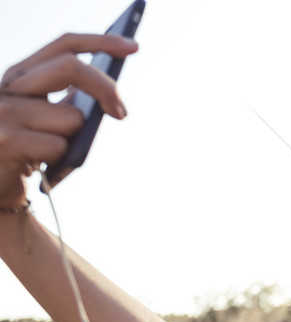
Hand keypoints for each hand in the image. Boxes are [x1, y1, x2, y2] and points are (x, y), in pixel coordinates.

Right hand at [0, 33, 137, 206]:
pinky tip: (42, 164)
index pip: (64, 45)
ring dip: (73, 138)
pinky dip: (61, 158)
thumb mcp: (47, 119)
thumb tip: (109, 93)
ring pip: (72, 117)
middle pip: (70, 67)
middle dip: (106, 89)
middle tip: (121, 113)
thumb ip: (69, 99)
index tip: (132, 47)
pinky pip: (60, 145)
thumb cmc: (28, 152)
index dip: (101, 42)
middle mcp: (7, 86)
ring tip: (52, 150)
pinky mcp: (5, 140)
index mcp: (21, 75)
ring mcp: (3, 112)